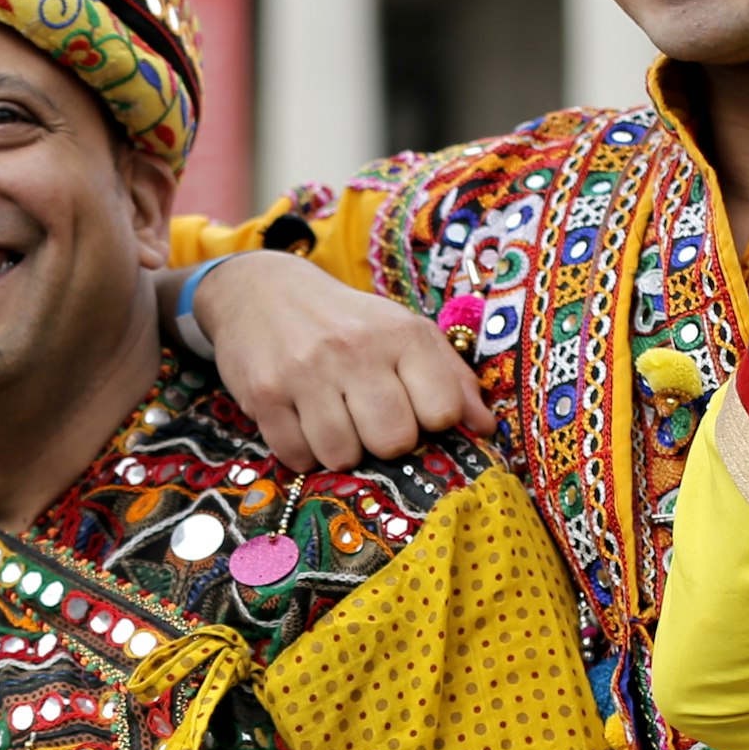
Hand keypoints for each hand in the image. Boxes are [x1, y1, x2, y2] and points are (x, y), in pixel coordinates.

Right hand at [196, 253, 494, 473]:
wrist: (263, 292)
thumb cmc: (349, 322)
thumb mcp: (406, 333)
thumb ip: (451, 379)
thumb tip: (485, 428)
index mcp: (400, 334)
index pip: (441, 411)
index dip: (431, 424)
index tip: (414, 411)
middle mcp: (353, 350)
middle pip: (393, 440)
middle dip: (385, 443)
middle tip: (370, 421)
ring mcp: (304, 372)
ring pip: (342, 455)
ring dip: (342, 451)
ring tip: (336, 421)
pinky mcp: (264, 394)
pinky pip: (296, 457)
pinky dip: (304, 453)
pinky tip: (304, 424)